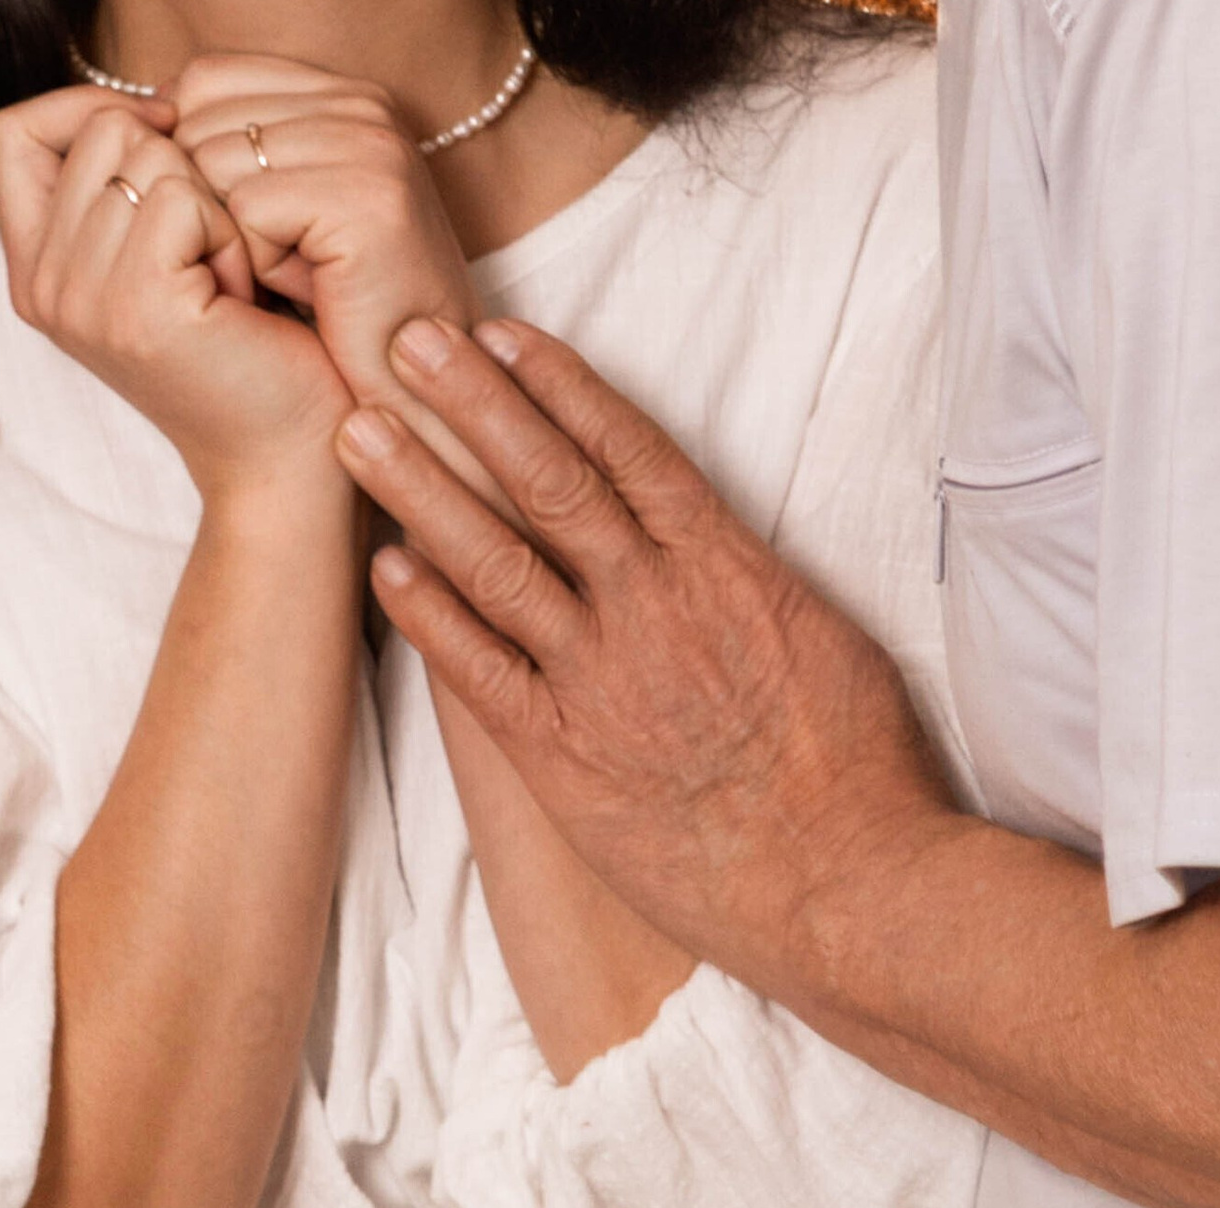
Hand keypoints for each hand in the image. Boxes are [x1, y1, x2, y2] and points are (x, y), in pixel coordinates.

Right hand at [0, 84, 352, 503]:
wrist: (288, 453)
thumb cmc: (251, 338)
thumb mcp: (166, 247)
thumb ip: (126, 179)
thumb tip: (150, 100)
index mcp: (36, 266)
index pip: (10, 130)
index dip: (84, 108)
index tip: (160, 144)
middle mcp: (41, 284)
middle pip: (97, 128)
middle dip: (177, 164)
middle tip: (209, 249)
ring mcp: (79, 298)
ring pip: (146, 155)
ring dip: (213, 202)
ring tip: (227, 276)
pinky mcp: (134, 307)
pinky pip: (180, 194)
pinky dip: (231, 231)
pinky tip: (241, 294)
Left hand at [172, 54, 493, 494]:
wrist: (399, 395)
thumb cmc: (329, 310)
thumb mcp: (275, 207)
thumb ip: (225, 144)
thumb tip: (142, 111)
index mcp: (341, 93)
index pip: (204, 78)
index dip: (188, 157)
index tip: (244, 223)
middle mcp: (363, 103)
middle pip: (196, 119)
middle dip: (208, 204)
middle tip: (276, 260)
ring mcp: (372, 145)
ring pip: (210, 163)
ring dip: (233, 238)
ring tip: (295, 276)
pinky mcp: (370, 197)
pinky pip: (248, 210)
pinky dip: (259, 265)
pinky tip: (307, 292)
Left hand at [333, 314, 956, 992]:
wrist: (855, 888)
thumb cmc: (858, 765)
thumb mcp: (821, 632)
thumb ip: (743, 574)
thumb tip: (699, 531)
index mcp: (723, 564)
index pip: (627, 448)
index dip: (558, 383)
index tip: (502, 331)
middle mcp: (653, 604)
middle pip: (548, 479)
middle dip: (472, 403)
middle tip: (406, 338)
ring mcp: (603, 678)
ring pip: (497, 559)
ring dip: (423, 488)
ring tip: (361, 430)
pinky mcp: (566, 757)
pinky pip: (481, 671)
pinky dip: (430, 614)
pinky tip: (384, 564)